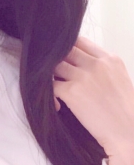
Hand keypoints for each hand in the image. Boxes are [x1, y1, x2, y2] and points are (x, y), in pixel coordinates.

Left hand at [53, 36, 133, 160]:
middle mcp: (96, 64)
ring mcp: (83, 77)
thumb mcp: (119, 78)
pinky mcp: (72, 92)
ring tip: (56, 87)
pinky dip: (50, 94)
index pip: (79, 40)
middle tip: (57, 73)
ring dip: (52, 75)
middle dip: (58, 60)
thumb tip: (76, 58)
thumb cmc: (126, 112)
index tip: (65, 59)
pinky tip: (58, 104)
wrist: (130, 136)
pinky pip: (51, 85)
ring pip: (55, 65)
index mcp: (109, 59)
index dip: (68, 48)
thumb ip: (100, 65)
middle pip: (65, 50)